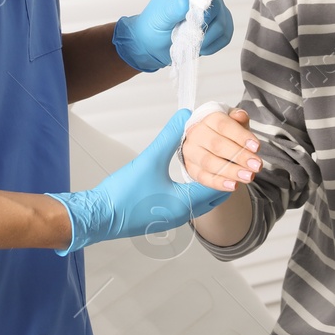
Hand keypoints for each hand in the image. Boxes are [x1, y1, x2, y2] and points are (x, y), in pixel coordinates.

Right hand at [45, 108, 229, 254]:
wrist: (97, 218)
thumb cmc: (121, 195)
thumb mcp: (148, 160)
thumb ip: (169, 137)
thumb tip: (184, 116)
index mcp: (184, 203)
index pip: (218, 186)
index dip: (229, 168)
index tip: (237, 154)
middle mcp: (182, 215)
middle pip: (213, 197)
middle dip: (224, 178)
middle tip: (231, 159)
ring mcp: (172, 218)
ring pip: (201, 203)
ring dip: (210, 186)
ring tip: (216, 166)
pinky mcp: (162, 218)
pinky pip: (188, 206)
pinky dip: (196, 193)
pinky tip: (190, 181)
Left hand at [112, 0, 232, 72]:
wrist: (155, 43)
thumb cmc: (154, 25)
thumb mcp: (159, 17)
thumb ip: (172, 9)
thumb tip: (187, 2)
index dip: (198, 3)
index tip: (190, 19)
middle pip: (214, 5)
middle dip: (199, 25)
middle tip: (183, 35)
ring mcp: (214, 4)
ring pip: (222, 22)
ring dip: (205, 39)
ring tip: (189, 43)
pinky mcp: (221, 20)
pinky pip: (226, 34)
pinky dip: (213, 45)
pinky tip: (199, 47)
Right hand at [180, 108, 262, 191]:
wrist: (208, 144)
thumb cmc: (225, 133)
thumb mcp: (235, 123)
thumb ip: (239, 119)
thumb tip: (240, 116)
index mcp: (208, 119)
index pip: (223, 125)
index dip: (240, 136)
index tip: (257, 147)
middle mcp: (197, 134)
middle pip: (217, 145)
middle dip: (239, 156)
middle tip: (257, 165)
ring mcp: (191, 153)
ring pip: (210, 163)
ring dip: (231, 171)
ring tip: (249, 176)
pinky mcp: (191, 169)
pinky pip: (204, 177)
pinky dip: (220, 183)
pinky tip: (234, 185)